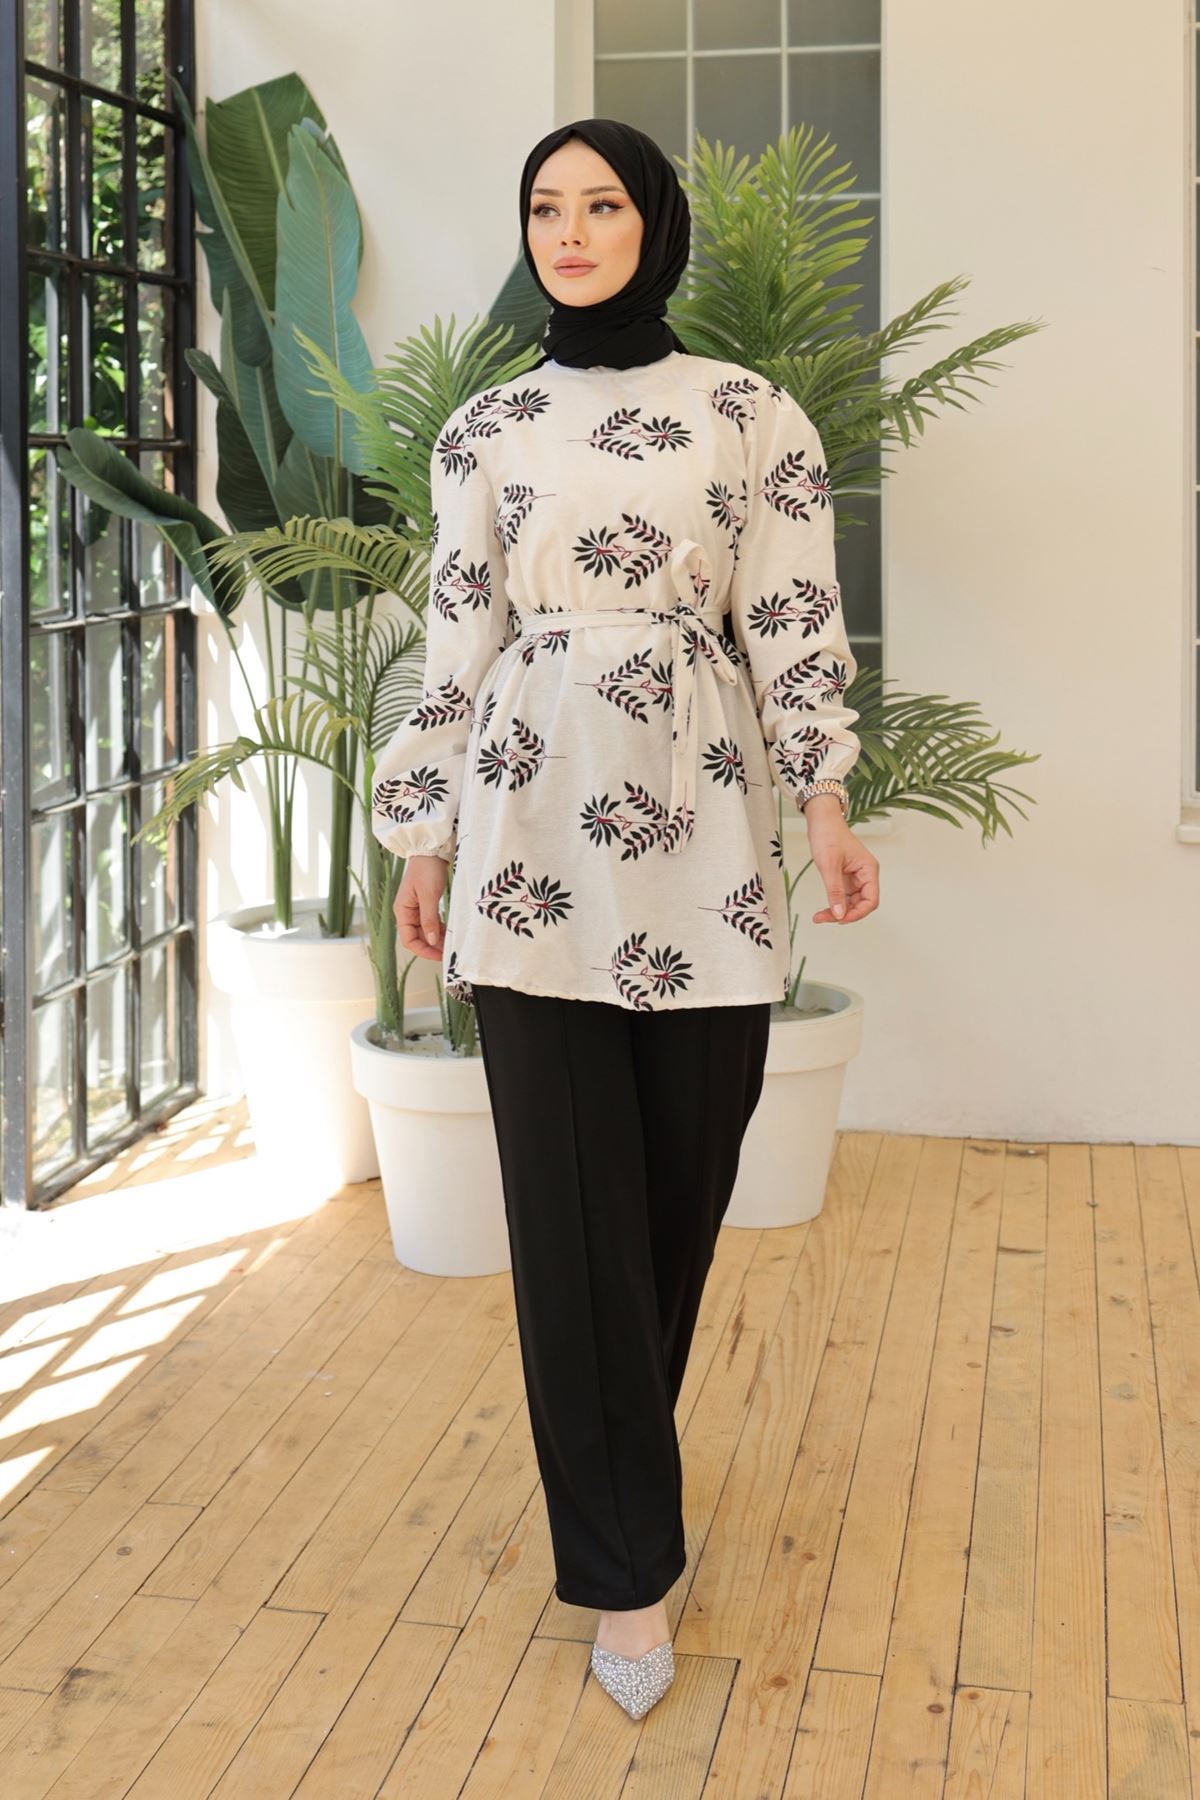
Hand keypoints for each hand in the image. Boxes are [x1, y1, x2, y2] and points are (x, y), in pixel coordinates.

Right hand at [393, 854, 448, 958]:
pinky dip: (439, 930)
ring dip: (437, 939)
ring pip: (425, 931)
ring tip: (451, 945)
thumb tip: (431, 941)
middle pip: (417, 937)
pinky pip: (430, 923)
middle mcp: (406, 912)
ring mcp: (415, 908)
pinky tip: (449, 933)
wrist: (430, 849)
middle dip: (432, 946)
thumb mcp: (429, 896)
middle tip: (449, 952)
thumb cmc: (427, 869)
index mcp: (402, 911)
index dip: (423, 950)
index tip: (439, 955)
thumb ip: (429, 919)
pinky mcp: (425, 904)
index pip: (408, 939)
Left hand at [803, 797, 879, 924]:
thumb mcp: (829, 865)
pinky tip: (823, 909)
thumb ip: (835, 891)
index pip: (871, 900)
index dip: (858, 913)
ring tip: (820, 917)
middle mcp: (865, 875)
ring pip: (851, 903)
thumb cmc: (829, 835)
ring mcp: (855, 877)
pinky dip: (834, 904)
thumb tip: (839, 914)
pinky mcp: (845, 878)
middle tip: (824, 919)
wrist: (821, 821)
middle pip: (861, 904)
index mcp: (868, 870)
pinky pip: (842, 896)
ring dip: (837, 911)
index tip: (841, 919)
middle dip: (844, 914)